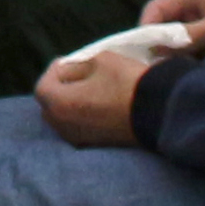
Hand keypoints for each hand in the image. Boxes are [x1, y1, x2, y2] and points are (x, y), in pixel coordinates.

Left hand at [35, 44, 157, 147]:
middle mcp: (64, 126)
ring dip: (71, 102)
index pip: (43, 86)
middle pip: (50, 105)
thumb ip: (77, 65)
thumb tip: (68, 70)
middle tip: (76, 74)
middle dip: (60, 88)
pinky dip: (83, 115)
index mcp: (60, 104)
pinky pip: (80, 128)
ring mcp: (81, 139)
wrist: (161, 112)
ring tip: (90, 88)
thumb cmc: (128, 82)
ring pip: (65, 119)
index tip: (67, 61)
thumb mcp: (100, 60)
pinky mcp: (97, 145)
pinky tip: (99, 104)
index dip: (53, 71)